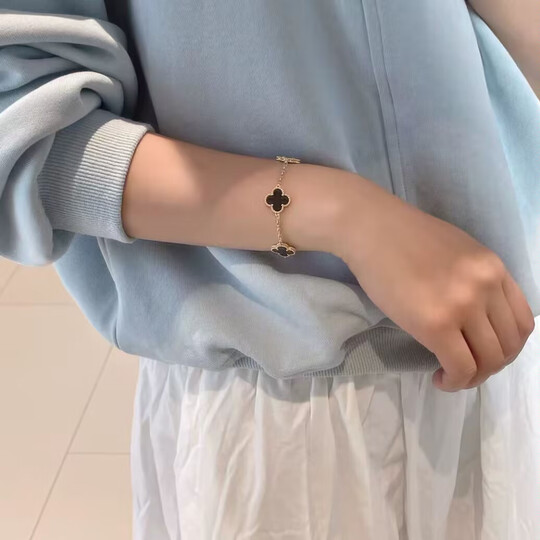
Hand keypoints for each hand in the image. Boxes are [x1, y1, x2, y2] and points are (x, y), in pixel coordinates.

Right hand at [332, 178, 534, 391]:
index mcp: (493, 268)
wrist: (370, 228)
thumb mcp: (457, 252)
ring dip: (473, 377)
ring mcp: (463, 306)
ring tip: (452, 375)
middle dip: (491, 366)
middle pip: (508, 346)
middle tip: (467, 369)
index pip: (522, 321)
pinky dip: (455, 381)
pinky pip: (460, 367)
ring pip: (488, 361)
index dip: (508, 346)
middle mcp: (486, 287)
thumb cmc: (403, 237)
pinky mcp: (435, 324)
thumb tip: (475, 316)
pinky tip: (440, 378)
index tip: (484, 351)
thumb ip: (474, 280)